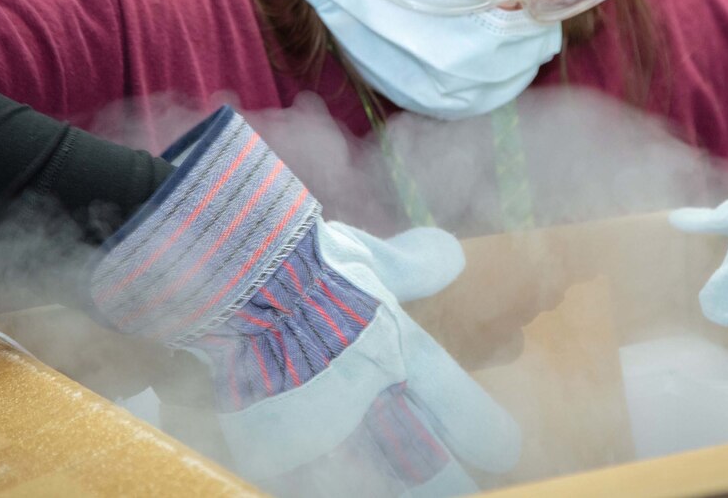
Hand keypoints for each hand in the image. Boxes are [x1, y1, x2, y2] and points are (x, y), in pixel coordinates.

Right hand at [88, 106, 519, 493]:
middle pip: (434, 476)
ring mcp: (324, 435)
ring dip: (395, 493)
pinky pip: (310, 486)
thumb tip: (452, 256)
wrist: (227, 275)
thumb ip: (413, 264)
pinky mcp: (274, 453)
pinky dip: (326, 486)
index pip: (467, 416)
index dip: (489, 440)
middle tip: (458, 490)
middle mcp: (373, 403)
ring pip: (378, 491)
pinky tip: (333, 486)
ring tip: (402, 493)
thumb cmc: (301, 259)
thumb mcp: (366, 255)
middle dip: (451, 487)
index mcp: (402, 355)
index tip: (499, 452)